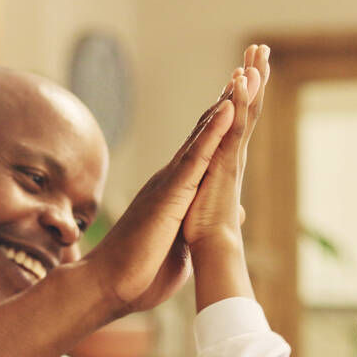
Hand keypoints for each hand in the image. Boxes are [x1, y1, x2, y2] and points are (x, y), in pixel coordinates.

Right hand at [82, 84, 236, 315]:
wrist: (109, 288)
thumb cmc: (139, 275)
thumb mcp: (179, 251)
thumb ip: (194, 234)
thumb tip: (209, 230)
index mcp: (174, 195)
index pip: (201, 153)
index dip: (220, 126)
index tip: (239, 100)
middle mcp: (171, 181)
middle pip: (202, 133)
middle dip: (225, 101)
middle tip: (246, 68)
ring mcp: (169, 184)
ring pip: (201, 136)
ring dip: (223, 105)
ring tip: (244, 74)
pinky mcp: (169, 194)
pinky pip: (195, 156)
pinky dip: (212, 132)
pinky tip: (228, 109)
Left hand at [183, 45, 269, 253]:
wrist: (210, 254)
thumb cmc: (207, 238)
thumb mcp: (211, 212)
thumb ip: (226, 207)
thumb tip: (238, 212)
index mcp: (225, 163)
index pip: (236, 123)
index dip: (243, 97)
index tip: (246, 71)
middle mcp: (232, 156)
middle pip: (247, 109)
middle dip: (254, 78)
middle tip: (260, 48)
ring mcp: (231, 159)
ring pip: (246, 112)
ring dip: (252, 81)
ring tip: (257, 53)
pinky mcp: (226, 164)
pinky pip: (235, 127)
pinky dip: (240, 103)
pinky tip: (241, 80)